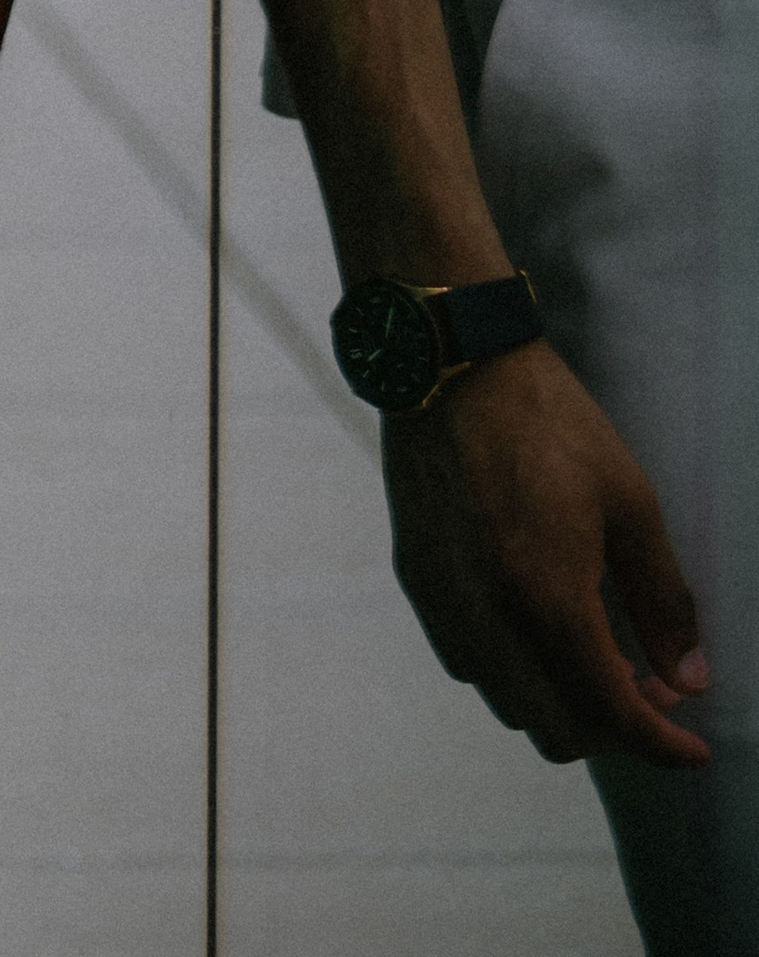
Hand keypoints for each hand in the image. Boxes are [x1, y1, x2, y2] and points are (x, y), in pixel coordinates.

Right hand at [384, 343, 709, 766]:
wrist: (449, 362)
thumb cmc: (548, 422)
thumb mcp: (630, 501)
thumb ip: (662, 599)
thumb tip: (689, 677)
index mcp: (547, 596)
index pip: (612, 712)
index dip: (662, 746)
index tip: (693, 750)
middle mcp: (488, 615)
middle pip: (556, 731)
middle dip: (613, 730)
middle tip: (649, 691)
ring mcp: (444, 601)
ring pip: (507, 703)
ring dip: (560, 702)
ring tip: (596, 655)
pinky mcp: (417, 578)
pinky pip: (467, 662)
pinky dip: (512, 671)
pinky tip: (536, 624)